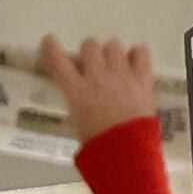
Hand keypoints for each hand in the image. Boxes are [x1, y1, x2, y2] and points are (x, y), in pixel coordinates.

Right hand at [38, 36, 159, 141]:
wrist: (128, 153)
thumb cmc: (98, 145)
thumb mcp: (77, 124)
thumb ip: (76, 104)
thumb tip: (78, 95)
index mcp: (77, 91)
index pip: (58, 61)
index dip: (52, 47)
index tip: (50, 40)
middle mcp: (97, 76)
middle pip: (90, 45)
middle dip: (90, 53)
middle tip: (95, 66)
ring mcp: (121, 74)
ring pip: (113, 45)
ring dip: (112, 53)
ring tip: (116, 66)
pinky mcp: (142, 78)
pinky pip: (141, 51)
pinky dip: (137, 54)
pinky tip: (135, 64)